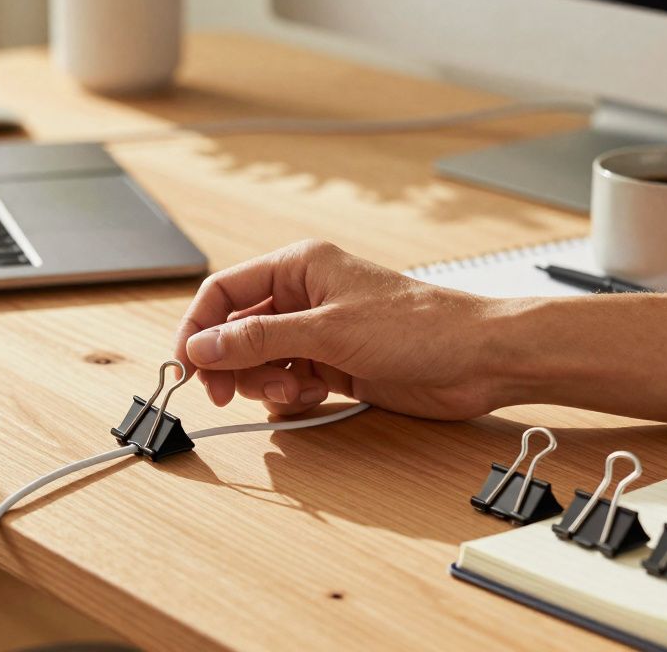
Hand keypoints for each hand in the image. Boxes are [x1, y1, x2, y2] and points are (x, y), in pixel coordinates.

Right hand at [173, 240, 507, 417]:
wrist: (479, 360)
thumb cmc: (418, 327)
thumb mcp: (327, 332)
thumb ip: (258, 340)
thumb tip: (202, 346)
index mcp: (299, 267)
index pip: (224, 292)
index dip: (199, 327)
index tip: (187, 365)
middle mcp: (303, 297)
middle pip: (236, 331)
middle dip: (230, 363)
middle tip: (227, 394)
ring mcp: (318, 333)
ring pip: (259, 361)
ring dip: (263, 383)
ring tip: (291, 393)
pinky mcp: (334, 366)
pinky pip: (286, 382)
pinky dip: (288, 397)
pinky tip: (313, 399)